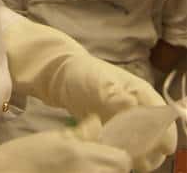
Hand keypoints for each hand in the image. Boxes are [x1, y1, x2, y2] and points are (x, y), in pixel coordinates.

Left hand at [56, 55, 176, 171]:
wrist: (63, 78)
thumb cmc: (84, 74)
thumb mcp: (99, 82)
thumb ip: (116, 96)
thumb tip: (132, 105)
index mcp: (143, 95)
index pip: (163, 119)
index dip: (160, 134)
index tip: (145, 143)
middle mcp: (140, 111)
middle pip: (156, 138)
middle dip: (146, 148)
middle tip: (127, 149)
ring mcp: (128, 124)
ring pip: (141, 147)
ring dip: (132, 153)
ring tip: (114, 149)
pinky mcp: (115, 134)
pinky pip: (123, 149)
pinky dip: (117, 152)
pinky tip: (105, 149)